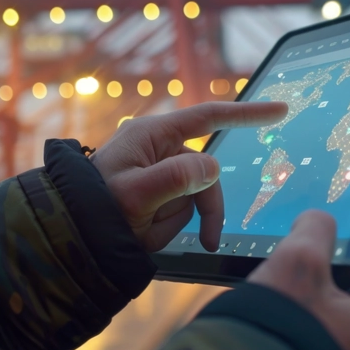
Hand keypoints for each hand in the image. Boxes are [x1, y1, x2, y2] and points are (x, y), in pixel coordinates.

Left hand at [91, 101, 287, 251]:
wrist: (70, 236)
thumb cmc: (94, 209)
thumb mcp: (136, 195)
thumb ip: (178, 178)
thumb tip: (212, 167)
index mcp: (152, 135)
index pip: (209, 117)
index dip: (247, 113)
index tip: (279, 110)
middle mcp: (157, 149)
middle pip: (207, 173)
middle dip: (205, 207)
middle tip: (207, 239)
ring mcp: (157, 172)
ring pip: (195, 196)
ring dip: (176, 220)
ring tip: (145, 230)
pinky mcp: (155, 193)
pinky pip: (180, 210)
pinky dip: (166, 227)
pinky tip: (143, 232)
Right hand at [248, 210, 349, 349]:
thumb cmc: (285, 324)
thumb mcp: (299, 258)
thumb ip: (314, 228)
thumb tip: (317, 220)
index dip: (342, 253)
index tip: (317, 248)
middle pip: (346, 296)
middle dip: (317, 284)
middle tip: (289, 275)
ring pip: (324, 321)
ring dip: (300, 309)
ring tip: (271, 301)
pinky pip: (307, 344)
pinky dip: (290, 332)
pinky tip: (266, 325)